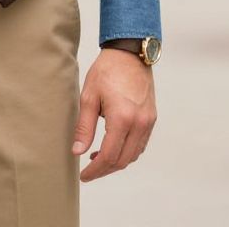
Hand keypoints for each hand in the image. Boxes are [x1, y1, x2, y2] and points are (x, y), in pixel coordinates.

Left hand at [71, 48, 156, 182]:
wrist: (129, 54)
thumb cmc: (107, 71)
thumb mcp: (89, 97)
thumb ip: (84, 127)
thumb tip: (77, 151)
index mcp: (122, 118)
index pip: (108, 156)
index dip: (95, 170)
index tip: (83, 175)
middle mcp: (139, 124)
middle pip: (122, 160)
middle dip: (105, 169)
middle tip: (89, 171)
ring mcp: (148, 122)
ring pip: (133, 155)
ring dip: (116, 161)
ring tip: (97, 158)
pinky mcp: (151, 119)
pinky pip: (140, 144)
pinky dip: (127, 151)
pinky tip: (113, 146)